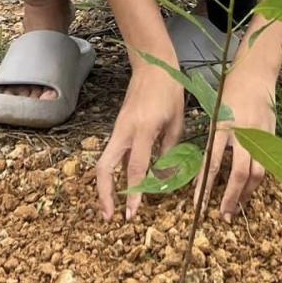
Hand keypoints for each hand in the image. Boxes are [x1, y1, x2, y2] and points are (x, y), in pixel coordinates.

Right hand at [96, 57, 185, 221]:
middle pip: (104, 168)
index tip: (132, 214)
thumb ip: (170, 151)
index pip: (135, 168)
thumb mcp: (177, 122)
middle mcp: (125, 131)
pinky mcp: (118, 129)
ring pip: (104, 162)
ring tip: (111, 207)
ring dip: (105, 186)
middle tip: (110, 217)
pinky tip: (121, 187)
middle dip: (104, 194)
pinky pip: (113, 155)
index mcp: (144, 129)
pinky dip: (114, 173)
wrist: (152, 65)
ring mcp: (118, 129)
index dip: (134, 193)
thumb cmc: (170, 91)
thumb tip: (164, 179)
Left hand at [199, 55, 279, 220]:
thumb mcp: (216, 113)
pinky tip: (250, 190)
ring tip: (237, 208)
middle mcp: (243, 134)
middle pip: (239, 174)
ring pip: (258, 173)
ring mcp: (261, 136)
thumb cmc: (230, 91)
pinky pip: (267, 164)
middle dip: (230, 198)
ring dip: (247, 194)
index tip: (197, 205)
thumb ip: (214, 139)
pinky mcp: (272, 137)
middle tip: (223, 216)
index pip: (213, 163)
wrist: (256, 73)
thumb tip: (206, 170)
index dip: (205, 186)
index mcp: (223, 126)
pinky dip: (258, 180)